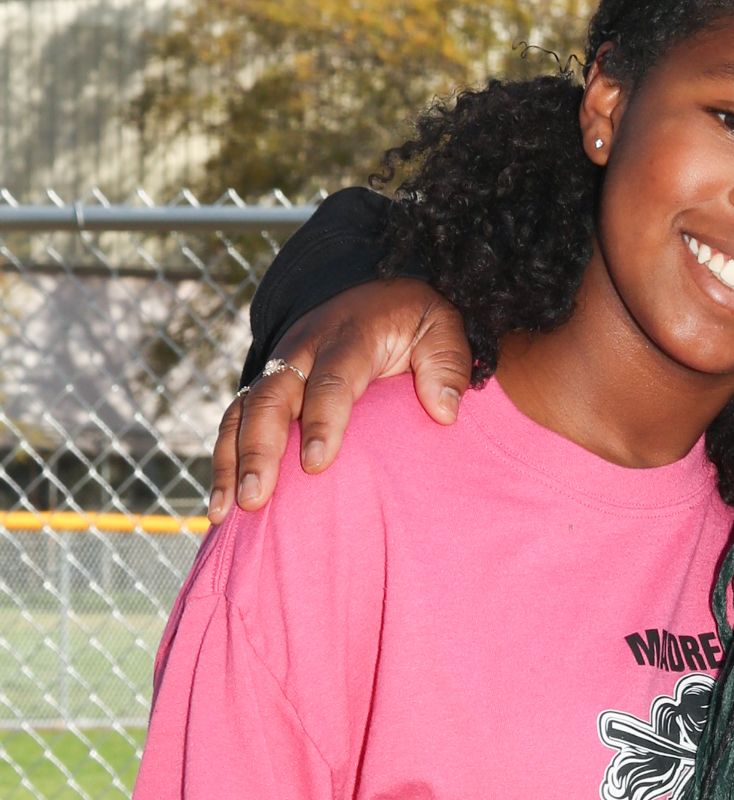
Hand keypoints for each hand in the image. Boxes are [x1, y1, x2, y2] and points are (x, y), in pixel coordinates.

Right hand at [209, 283, 472, 517]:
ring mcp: (279, 367)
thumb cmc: (413, 320)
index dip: (322, 421)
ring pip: (244, 411)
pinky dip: (224, 460)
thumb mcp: (442, 326)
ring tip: (226, 509)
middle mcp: (303, 350)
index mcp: (349, 337)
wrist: (378, 290)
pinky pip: (235, 421)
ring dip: (231, 460)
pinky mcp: (266, 384)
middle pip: (272, 398)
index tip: (316, 465)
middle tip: (257, 496)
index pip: (331, 380)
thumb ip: (447, 363)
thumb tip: (445, 411)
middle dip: (259, 449)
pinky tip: (221, 504)